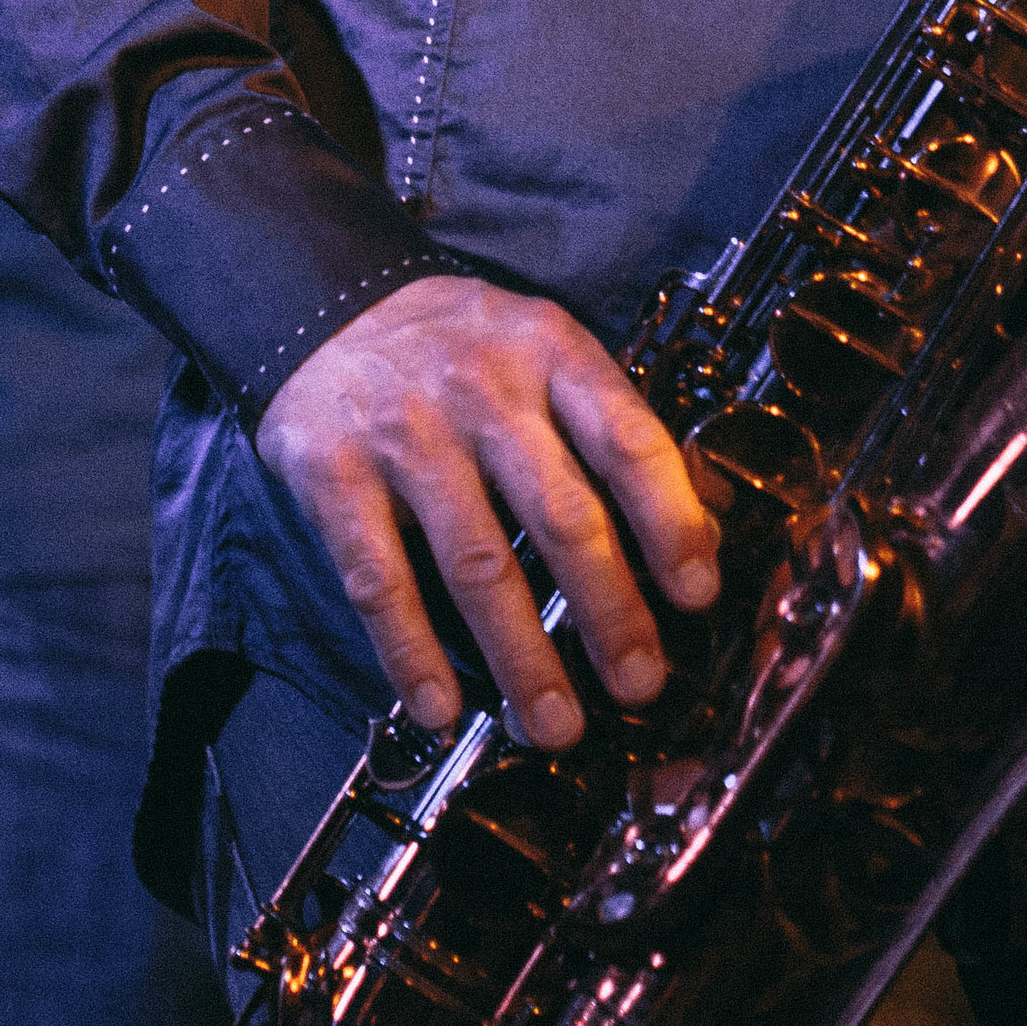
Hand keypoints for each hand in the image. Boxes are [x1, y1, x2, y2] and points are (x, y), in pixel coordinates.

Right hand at [256, 274, 721, 747]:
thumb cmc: (463, 344)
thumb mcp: (546, 350)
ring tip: (556, 724)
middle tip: (639, 685)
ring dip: (522, 656)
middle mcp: (485, 392)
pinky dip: (411, 653)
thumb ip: (608, 426)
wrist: (328, 301)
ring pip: (478, 563)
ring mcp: (408, 436)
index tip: (698, 594)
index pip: (628, 440)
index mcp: (553, 353)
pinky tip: (441, 708)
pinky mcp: (336, 477)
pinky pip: (380, 580)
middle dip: (609, 611)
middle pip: (562, 515)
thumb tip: (698, 526)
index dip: (671, 521)